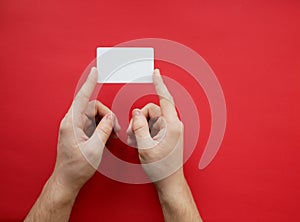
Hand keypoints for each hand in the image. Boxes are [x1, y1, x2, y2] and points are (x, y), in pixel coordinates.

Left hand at [52, 67, 119, 192]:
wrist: (67, 180)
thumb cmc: (76, 167)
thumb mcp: (94, 149)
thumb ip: (103, 130)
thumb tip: (109, 118)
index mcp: (71, 124)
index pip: (82, 98)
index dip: (89, 83)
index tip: (94, 72)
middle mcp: (72, 123)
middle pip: (93, 107)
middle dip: (107, 115)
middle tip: (115, 129)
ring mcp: (76, 127)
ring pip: (95, 115)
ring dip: (106, 122)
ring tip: (112, 135)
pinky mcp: (79, 132)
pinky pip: (93, 123)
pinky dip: (103, 127)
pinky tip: (107, 137)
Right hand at [126, 69, 183, 182]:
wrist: (169, 182)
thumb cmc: (161, 168)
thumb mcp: (145, 147)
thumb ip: (139, 127)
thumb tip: (136, 113)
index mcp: (171, 126)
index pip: (165, 99)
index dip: (159, 84)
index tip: (155, 73)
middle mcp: (173, 125)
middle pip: (152, 110)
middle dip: (139, 119)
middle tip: (131, 134)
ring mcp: (170, 130)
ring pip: (150, 119)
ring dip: (140, 126)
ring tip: (135, 140)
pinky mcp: (167, 135)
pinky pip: (153, 126)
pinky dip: (144, 131)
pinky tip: (139, 142)